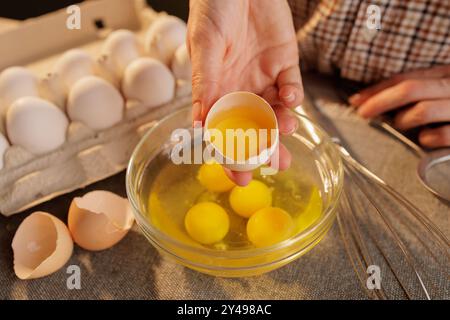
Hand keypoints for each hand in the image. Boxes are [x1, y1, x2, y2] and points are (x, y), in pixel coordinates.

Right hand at [187, 0, 302, 184]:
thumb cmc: (213, 7)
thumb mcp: (205, 46)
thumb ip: (206, 84)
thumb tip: (200, 125)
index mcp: (217, 89)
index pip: (223, 130)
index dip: (231, 155)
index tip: (240, 177)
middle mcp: (240, 88)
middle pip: (253, 127)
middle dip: (265, 147)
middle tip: (276, 163)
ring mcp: (263, 77)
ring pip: (275, 112)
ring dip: (282, 124)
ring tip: (286, 129)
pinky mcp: (284, 63)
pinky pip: (291, 87)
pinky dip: (292, 96)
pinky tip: (289, 97)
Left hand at [349, 65, 449, 147]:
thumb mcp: (438, 92)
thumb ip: (415, 93)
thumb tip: (372, 101)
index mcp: (445, 74)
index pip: (405, 78)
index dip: (377, 89)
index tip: (355, 101)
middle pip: (410, 89)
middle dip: (380, 101)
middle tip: (363, 114)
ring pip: (423, 109)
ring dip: (403, 120)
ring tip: (401, 125)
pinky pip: (443, 135)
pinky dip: (427, 138)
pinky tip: (424, 139)